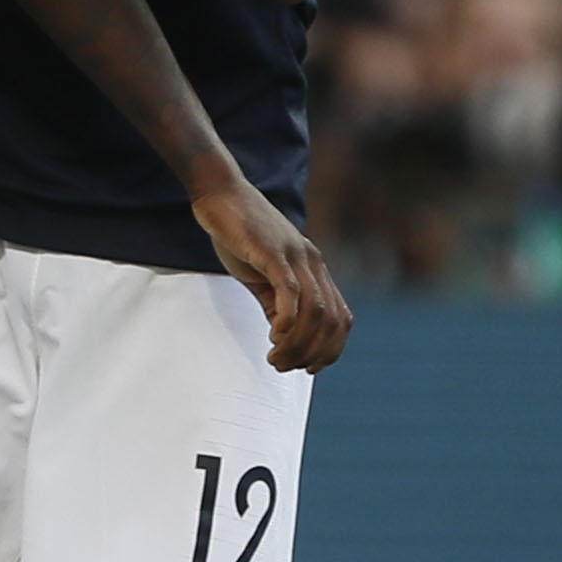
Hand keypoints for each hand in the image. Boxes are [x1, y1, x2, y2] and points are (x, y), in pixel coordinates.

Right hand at [191, 177, 349, 373]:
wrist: (220, 194)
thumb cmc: (238, 232)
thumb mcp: (261, 272)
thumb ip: (275, 300)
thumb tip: (283, 334)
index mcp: (314, 269)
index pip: (341, 319)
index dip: (330, 350)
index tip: (307, 368)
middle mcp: (313, 263)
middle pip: (332, 321)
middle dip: (313, 353)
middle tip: (285, 366)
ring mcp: (296, 256)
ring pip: (315, 312)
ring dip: (297, 344)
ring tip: (275, 358)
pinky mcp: (273, 252)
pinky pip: (291, 292)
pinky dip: (288, 321)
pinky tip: (273, 336)